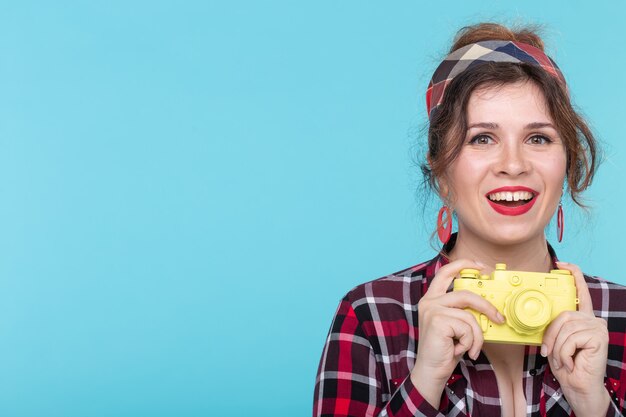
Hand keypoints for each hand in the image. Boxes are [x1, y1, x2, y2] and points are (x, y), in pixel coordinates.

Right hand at [410, 259, 504, 406]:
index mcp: (432, 299)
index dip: (464, 265)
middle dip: (487, 306)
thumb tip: (488, 307)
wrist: (431, 370)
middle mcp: (429, 301)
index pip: (446, 272)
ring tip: (471, 348)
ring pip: (469, 315)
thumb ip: (463, 312)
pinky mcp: (437, 321)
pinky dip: (470, 342)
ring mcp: (432, 310)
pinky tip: (460, 350)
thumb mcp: (455, 326)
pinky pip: (467, 327)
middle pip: (466, 294)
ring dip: (476, 336)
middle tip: (499, 318)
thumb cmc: (444, 349)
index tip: (481, 267)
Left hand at [541, 261, 610, 415]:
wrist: (578, 386)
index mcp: (583, 318)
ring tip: (562, 359)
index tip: (561, 264)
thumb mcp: (556, 340)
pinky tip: (571, 361)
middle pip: (563, 315)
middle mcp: (592, 319)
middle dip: (551, 335)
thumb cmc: (566, 364)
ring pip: (565, 327)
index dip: (572, 275)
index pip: (580, 292)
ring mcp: (597, 326)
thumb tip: (538, 311)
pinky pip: (570, 338)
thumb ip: (554, 325)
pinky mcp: (599, 335)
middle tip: (549, 352)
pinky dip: (564, 352)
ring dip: (557, 347)